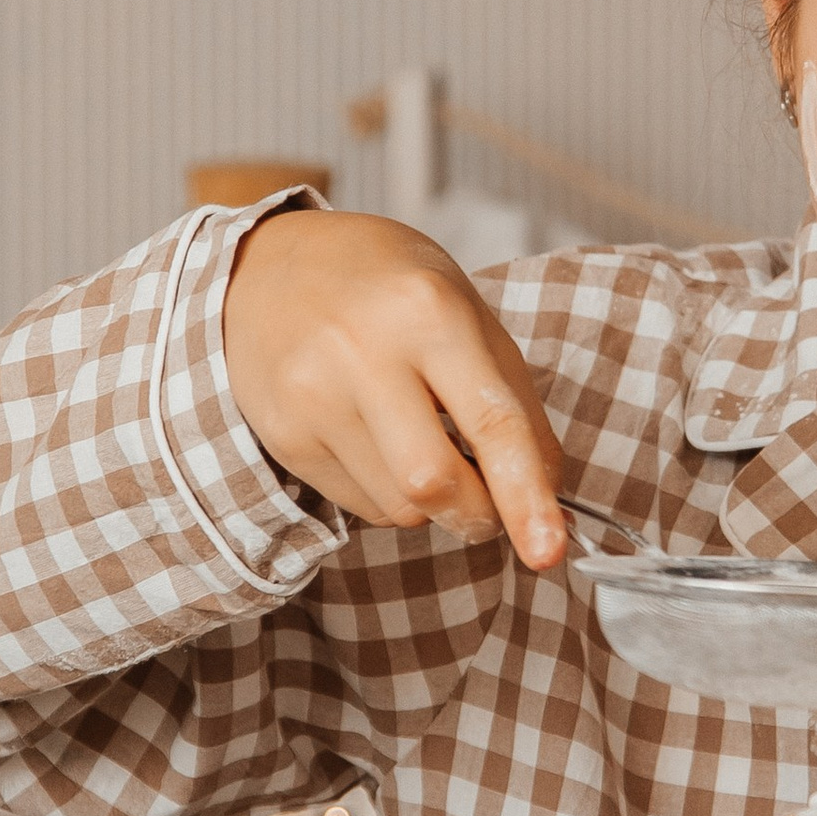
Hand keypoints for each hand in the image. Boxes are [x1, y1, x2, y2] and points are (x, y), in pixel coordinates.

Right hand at [222, 209, 567, 565]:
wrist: (267, 265)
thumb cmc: (385, 286)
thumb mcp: (464, 310)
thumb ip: (512, 399)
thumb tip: (547, 491)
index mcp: (429, 311)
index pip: (491, 421)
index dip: (526, 496)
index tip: (549, 550)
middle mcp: (364, 353)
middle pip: (435, 482)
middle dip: (479, 513)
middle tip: (491, 504)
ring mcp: (313, 397)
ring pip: (398, 507)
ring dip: (431, 503)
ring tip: (419, 443)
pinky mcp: (283, 435)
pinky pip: (358, 505)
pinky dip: (387, 494)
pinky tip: (376, 442)